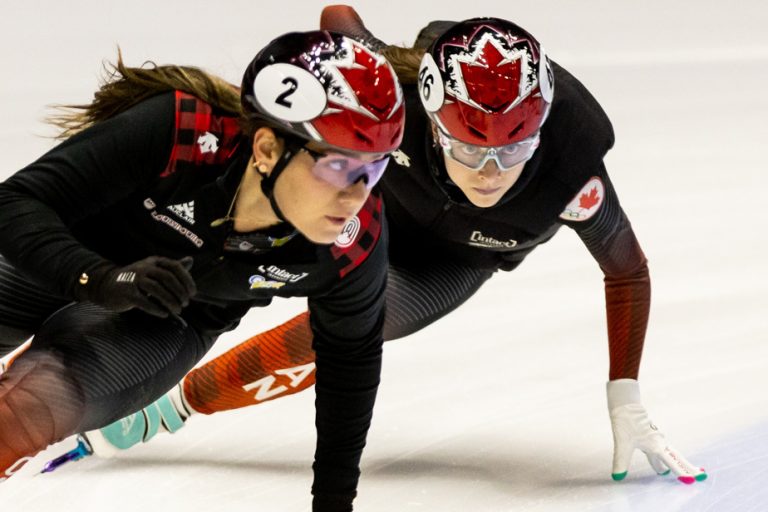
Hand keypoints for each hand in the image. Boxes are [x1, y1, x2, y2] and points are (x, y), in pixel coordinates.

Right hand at [76, 256, 195, 317]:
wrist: (106, 285)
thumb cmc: (135, 280)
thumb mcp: (153, 269)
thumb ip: (172, 267)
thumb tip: (191, 260)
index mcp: (154, 261)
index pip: (175, 267)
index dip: (187, 280)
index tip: (193, 293)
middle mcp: (144, 267)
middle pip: (168, 278)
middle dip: (180, 292)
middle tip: (185, 303)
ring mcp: (134, 279)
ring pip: (157, 289)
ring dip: (170, 301)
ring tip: (177, 310)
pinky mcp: (126, 292)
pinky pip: (144, 301)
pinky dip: (156, 308)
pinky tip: (164, 314)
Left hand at [607, 379, 706, 483]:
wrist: (625, 404)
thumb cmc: (625, 423)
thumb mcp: (622, 444)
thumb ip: (621, 461)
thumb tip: (617, 477)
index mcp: (656, 447)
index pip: (673, 464)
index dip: (682, 473)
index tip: (694, 481)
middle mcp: (659, 443)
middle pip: (677, 458)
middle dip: (688, 468)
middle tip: (701, 476)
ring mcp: (657, 437)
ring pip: (669, 453)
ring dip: (676, 462)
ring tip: (681, 470)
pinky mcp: (651, 434)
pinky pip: (662, 447)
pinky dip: (665, 455)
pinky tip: (661, 456)